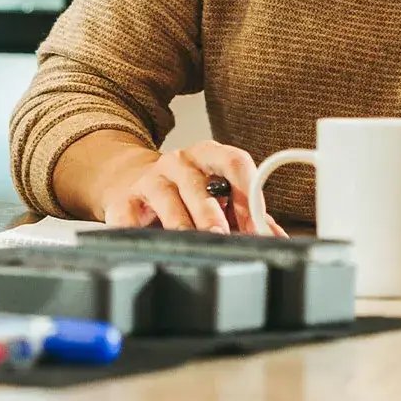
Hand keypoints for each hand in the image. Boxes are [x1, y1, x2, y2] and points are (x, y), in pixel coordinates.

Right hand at [96, 140, 286, 236]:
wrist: (132, 183)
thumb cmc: (185, 192)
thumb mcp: (218, 194)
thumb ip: (247, 214)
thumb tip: (276, 238)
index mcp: (209, 156)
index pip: (234, 162)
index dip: (247, 192)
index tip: (256, 224)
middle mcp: (179, 163)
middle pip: (199, 183)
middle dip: (211, 212)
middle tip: (222, 235)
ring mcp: (150, 179)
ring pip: (167, 198)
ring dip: (181, 223)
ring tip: (192, 242)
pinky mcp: (124, 200)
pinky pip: (128, 216)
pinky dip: (136, 231)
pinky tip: (148, 245)